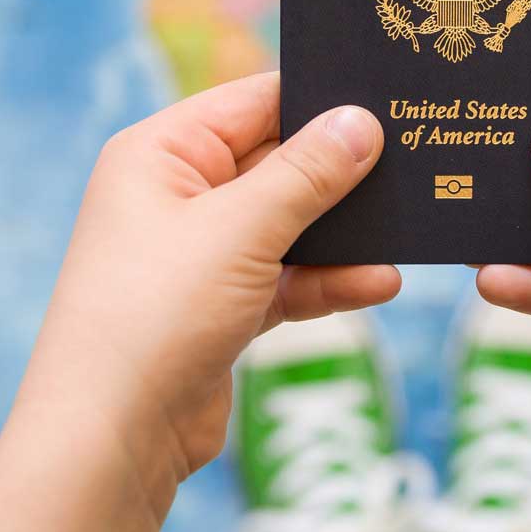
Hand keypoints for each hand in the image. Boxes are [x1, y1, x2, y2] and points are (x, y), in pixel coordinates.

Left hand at [18, 72, 395, 501]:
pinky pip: (288, 278)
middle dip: (343, 168)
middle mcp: (176, 194)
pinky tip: (380, 283)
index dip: (319, 96)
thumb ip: (307, 174)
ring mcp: (201, 254)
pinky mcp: (223, 307)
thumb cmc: (154, 315)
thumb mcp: (240, 231)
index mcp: (160, 153)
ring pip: (290, 224)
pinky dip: (330, 280)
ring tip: (412, 225)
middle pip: (278, 160)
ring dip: (344, 232)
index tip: (391, 93)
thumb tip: (361, 121)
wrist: (111, 438)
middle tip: (420, 157)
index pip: (253, 101)